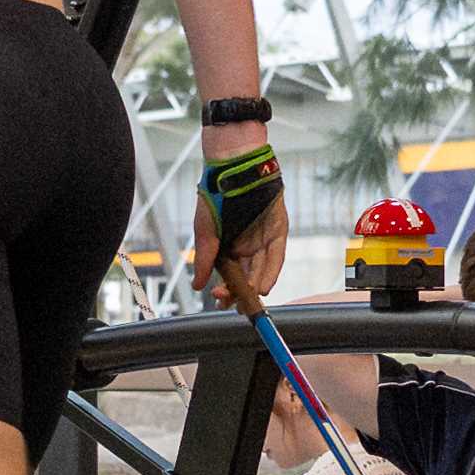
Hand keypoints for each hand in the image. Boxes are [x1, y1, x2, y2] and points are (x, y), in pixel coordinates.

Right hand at [192, 159, 288, 309]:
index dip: (225, 290)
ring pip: (262, 270)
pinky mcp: (277, 230)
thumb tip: (197, 286)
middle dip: (241, 293)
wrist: (231, 168)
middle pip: (247, 276)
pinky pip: (276, 256)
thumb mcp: (205, 231)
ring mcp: (264, 239)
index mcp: (228, 246)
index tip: (218, 300)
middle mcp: (247, 245)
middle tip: (235, 306)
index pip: (229, 276)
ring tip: (248, 300)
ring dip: (255, 287)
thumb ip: (204, 259)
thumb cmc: (215, 195)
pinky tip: (264, 286)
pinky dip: (271, 272)